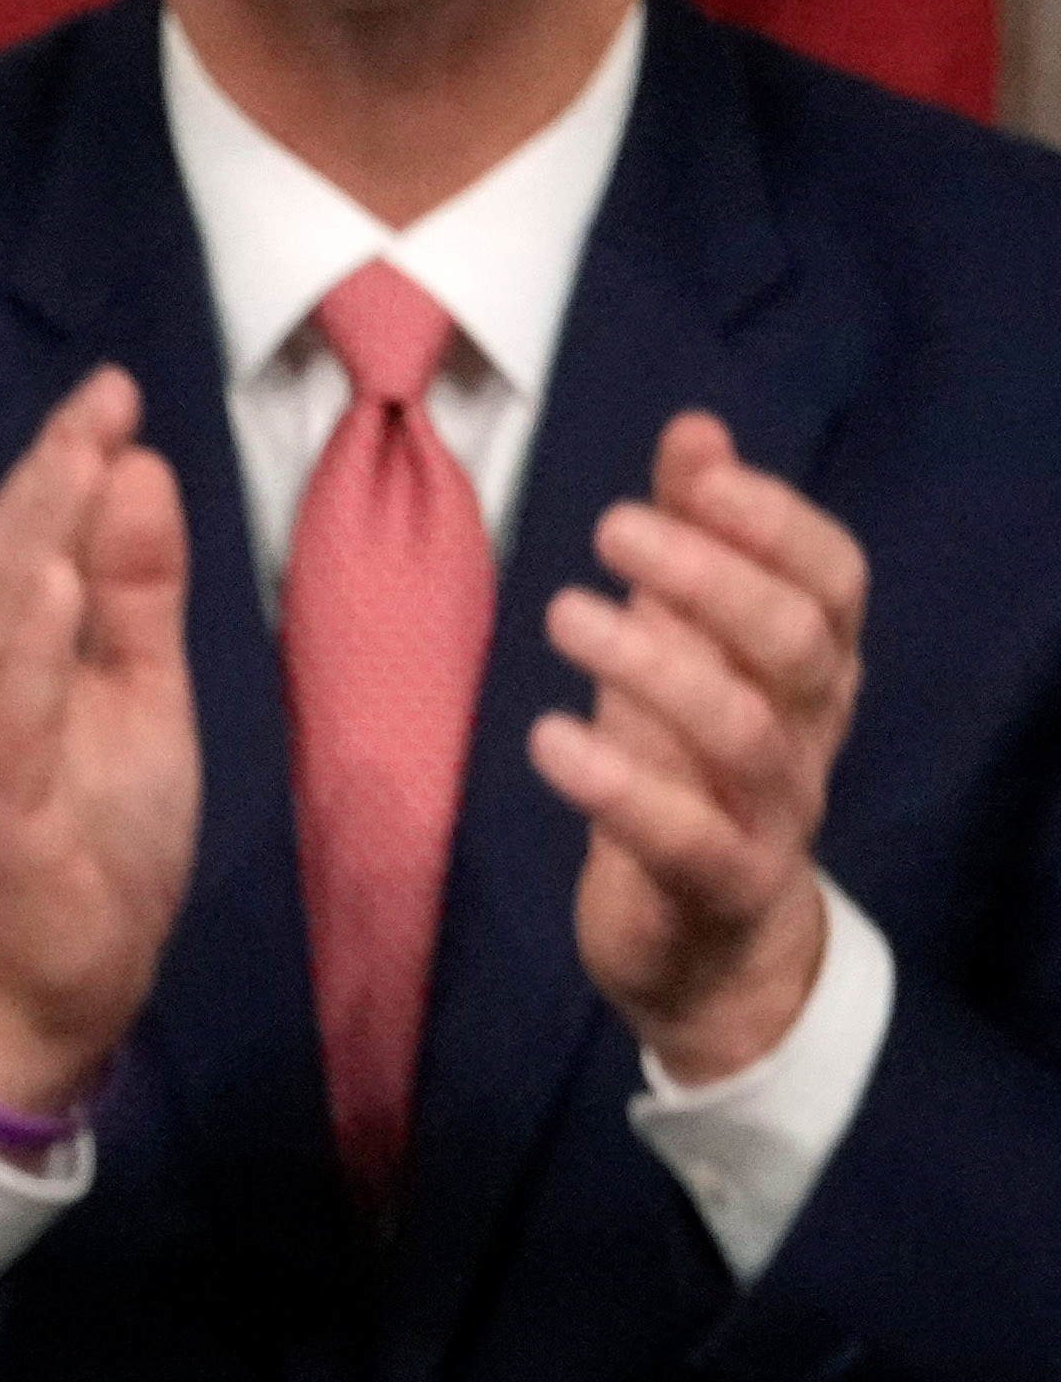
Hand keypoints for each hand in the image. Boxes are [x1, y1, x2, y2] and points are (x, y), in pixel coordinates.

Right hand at [0, 368, 198, 1115]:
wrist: (63, 980)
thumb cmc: (99, 833)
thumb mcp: (142, 693)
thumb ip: (136, 593)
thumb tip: (138, 470)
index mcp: (15, 656)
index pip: (31, 541)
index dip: (66, 463)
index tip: (115, 391)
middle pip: (0, 568)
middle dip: (47, 481)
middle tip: (98, 406)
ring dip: (29, 546)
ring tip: (70, 469)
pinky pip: (5, 725)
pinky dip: (23, 656)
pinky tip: (47, 595)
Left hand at [532, 412, 861, 1085]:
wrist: (708, 952)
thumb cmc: (691, 776)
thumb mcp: (687, 653)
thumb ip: (697, 543)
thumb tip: (695, 429)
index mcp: (813, 673)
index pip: (834, 581)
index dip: (778, 523)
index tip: (701, 478)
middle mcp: (810, 736)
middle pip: (797, 642)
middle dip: (712, 575)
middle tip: (613, 529)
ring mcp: (773, 816)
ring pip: (745, 731)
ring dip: (653, 664)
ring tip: (564, 610)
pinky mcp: (718, 889)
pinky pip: (683, 836)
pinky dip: (616, 783)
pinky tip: (548, 736)